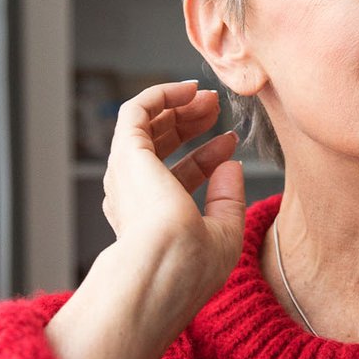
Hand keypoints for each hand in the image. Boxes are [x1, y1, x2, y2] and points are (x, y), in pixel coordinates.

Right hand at [99, 80, 245, 299]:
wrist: (160, 270)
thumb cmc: (188, 267)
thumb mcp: (223, 234)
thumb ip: (228, 200)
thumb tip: (232, 165)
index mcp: (153, 219)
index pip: (179, 176)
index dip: (208, 157)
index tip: (232, 142)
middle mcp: (134, 195)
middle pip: (160, 147)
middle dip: (190, 123)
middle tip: (215, 106)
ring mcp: (127, 174)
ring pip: (147, 126)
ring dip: (177, 106)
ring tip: (207, 95)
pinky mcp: (126, 153)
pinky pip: (135, 111)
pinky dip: (161, 95)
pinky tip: (187, 89)